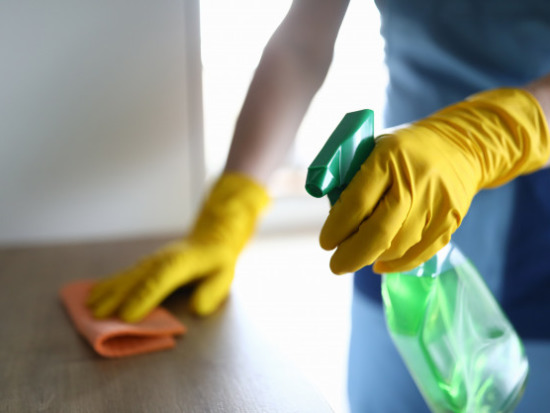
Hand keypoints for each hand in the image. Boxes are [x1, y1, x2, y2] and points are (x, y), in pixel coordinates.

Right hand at [87, 173, 269, 321]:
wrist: (209, 240)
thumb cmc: (216, 262)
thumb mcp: (224, 275)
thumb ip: (213, 291)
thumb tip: (197, 307)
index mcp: (182, 262)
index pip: (161, 279)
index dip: (144, 297)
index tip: (128, 316)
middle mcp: (162, 260)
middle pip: (137, 278)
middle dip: (116, 297)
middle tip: (97, 315)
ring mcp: (150, 261)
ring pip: (126, 276)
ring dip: (107, 292)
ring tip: (89, 307)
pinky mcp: (144, 265)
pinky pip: (124, 275)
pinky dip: (107, 285)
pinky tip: (93, 293)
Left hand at [320, 88, 549, 273]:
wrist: (461, 146)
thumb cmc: (404, 149)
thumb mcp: (373, 148)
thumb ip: (351, 178)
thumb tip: (333, 217)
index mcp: (388, 158)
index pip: (357, 202)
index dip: (337, 228)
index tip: (325, 242)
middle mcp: (415, 182)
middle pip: (379, 232)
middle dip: (352, 255)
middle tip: (336, 265)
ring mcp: (436, 204)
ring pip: (398, 246)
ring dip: (372, 258)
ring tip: (357, 257)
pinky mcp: (451, 221)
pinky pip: (419, 254)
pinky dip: (396, 263)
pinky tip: (380, 261)